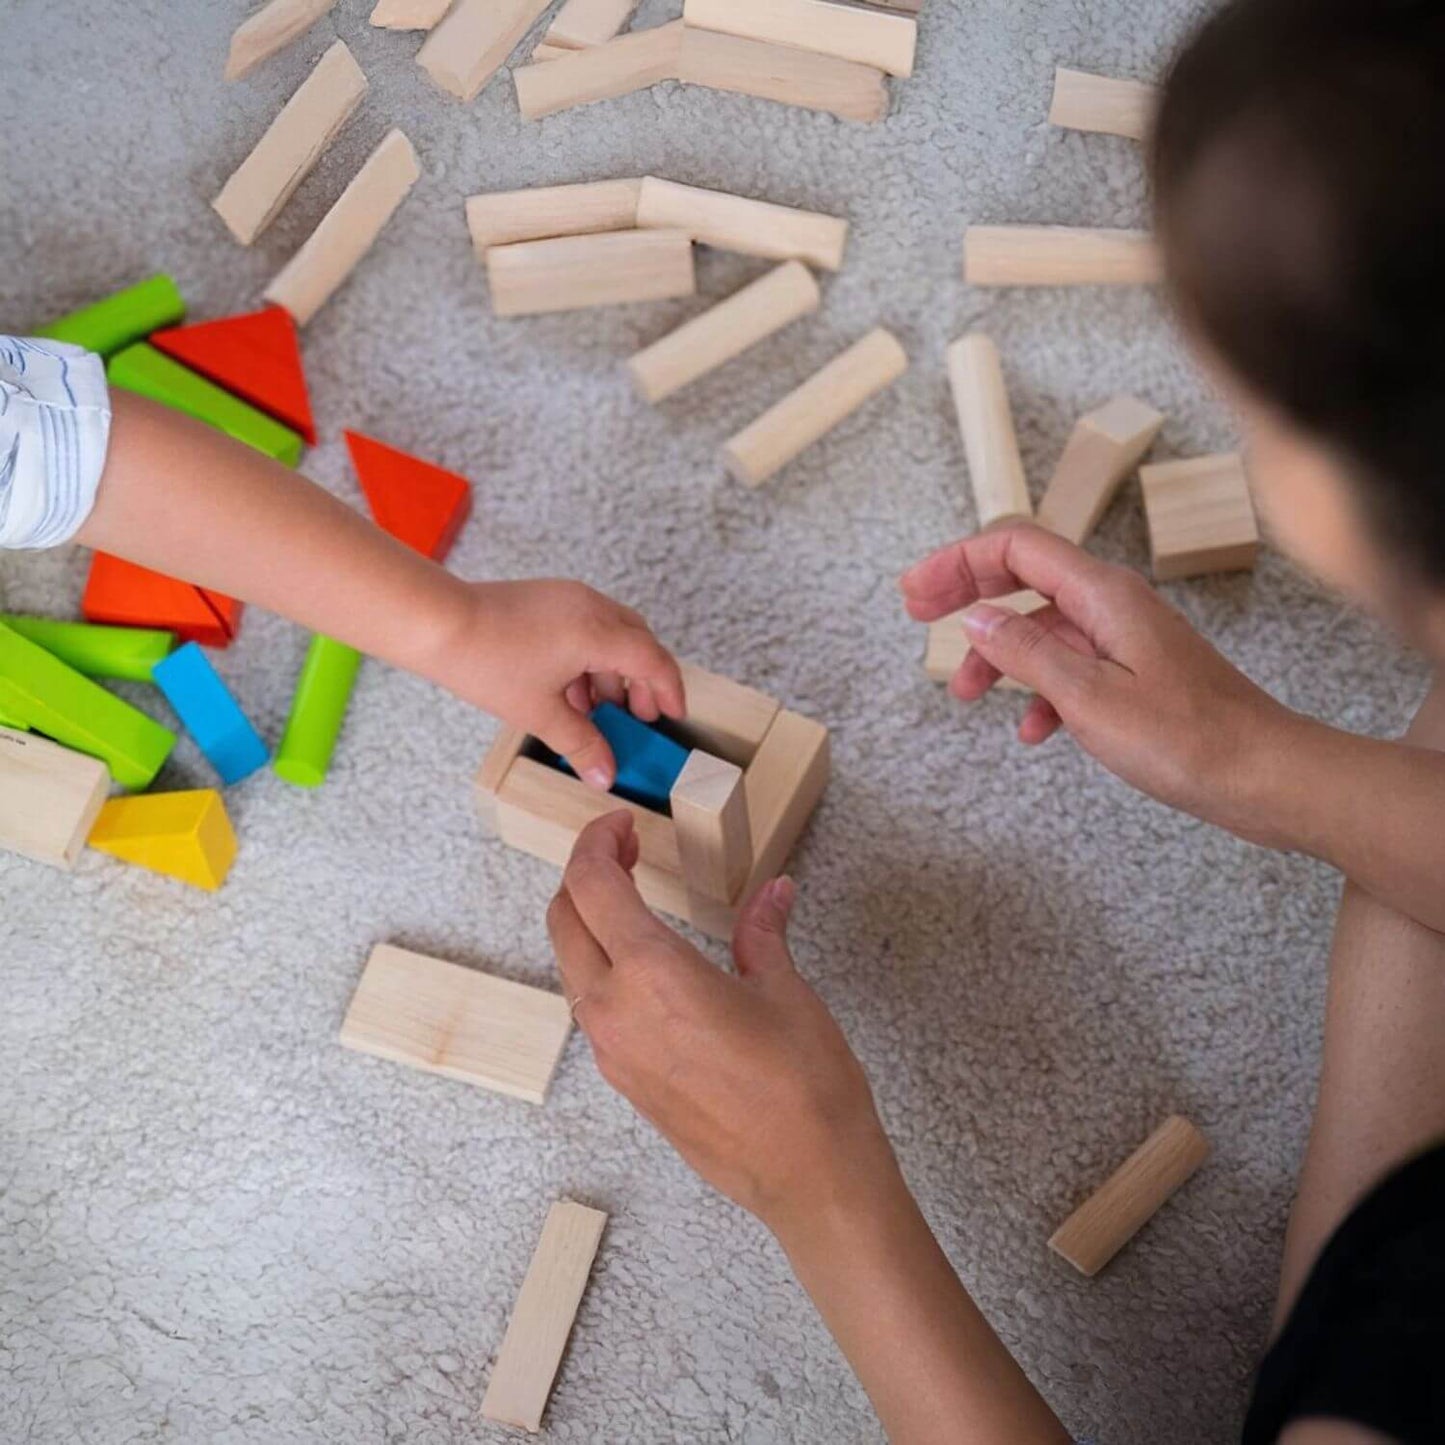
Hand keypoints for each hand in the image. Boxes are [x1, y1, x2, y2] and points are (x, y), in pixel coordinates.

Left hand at [426, 579, 685, 789]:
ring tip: (599, 710)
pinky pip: (587, 626)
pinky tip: (571, 691)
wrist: (437, 623)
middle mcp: (591, 607)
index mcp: (598, 632)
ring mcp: (569, 598)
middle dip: (643, 681)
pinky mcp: (549, 598)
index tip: (673, 714)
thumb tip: (605, 774)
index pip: (653, 660)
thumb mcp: (539, 712)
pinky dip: (591, 657)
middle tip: (639, 716)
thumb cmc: (486, 660)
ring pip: (613, 633)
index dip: (668, 690)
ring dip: (614, 671)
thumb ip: (581, 743)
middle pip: (639, 642)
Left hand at [547, 812, 893, 1232]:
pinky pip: (592, 1009)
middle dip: (584, 876)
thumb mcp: (786, 991)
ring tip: (634, 901)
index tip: (621, 825)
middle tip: (625, 852)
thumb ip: (762, 934)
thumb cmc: (806, 1087)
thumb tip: (772, 895)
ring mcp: (614, 1052)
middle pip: (563, 921)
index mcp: (652, 975)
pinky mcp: (625, 1082)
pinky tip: (648, 964)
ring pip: (572, 967)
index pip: (591, 886)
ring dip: (588, 924)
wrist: (809, 1179)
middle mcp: (616, 1012)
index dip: (596, 843)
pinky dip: (603, 969)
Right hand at [901, 524, 1300, 836]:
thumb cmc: (1188, 739)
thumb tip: (976, 619)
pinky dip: (1040, 689)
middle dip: (967, 594)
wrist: (1264, 775)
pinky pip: (1071, 664)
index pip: (1015, 548)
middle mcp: (1113, 604)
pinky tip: (1033, 731)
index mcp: (1102, 594)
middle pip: (1024, 577)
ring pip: (1043, 627)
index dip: (957, 563)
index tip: (915, 595)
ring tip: (968, 696)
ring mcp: (1127, 637)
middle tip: (918, 618)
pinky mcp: (1138, 672)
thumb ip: (1026, 652)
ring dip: (999, 655)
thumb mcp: (1088, 697)